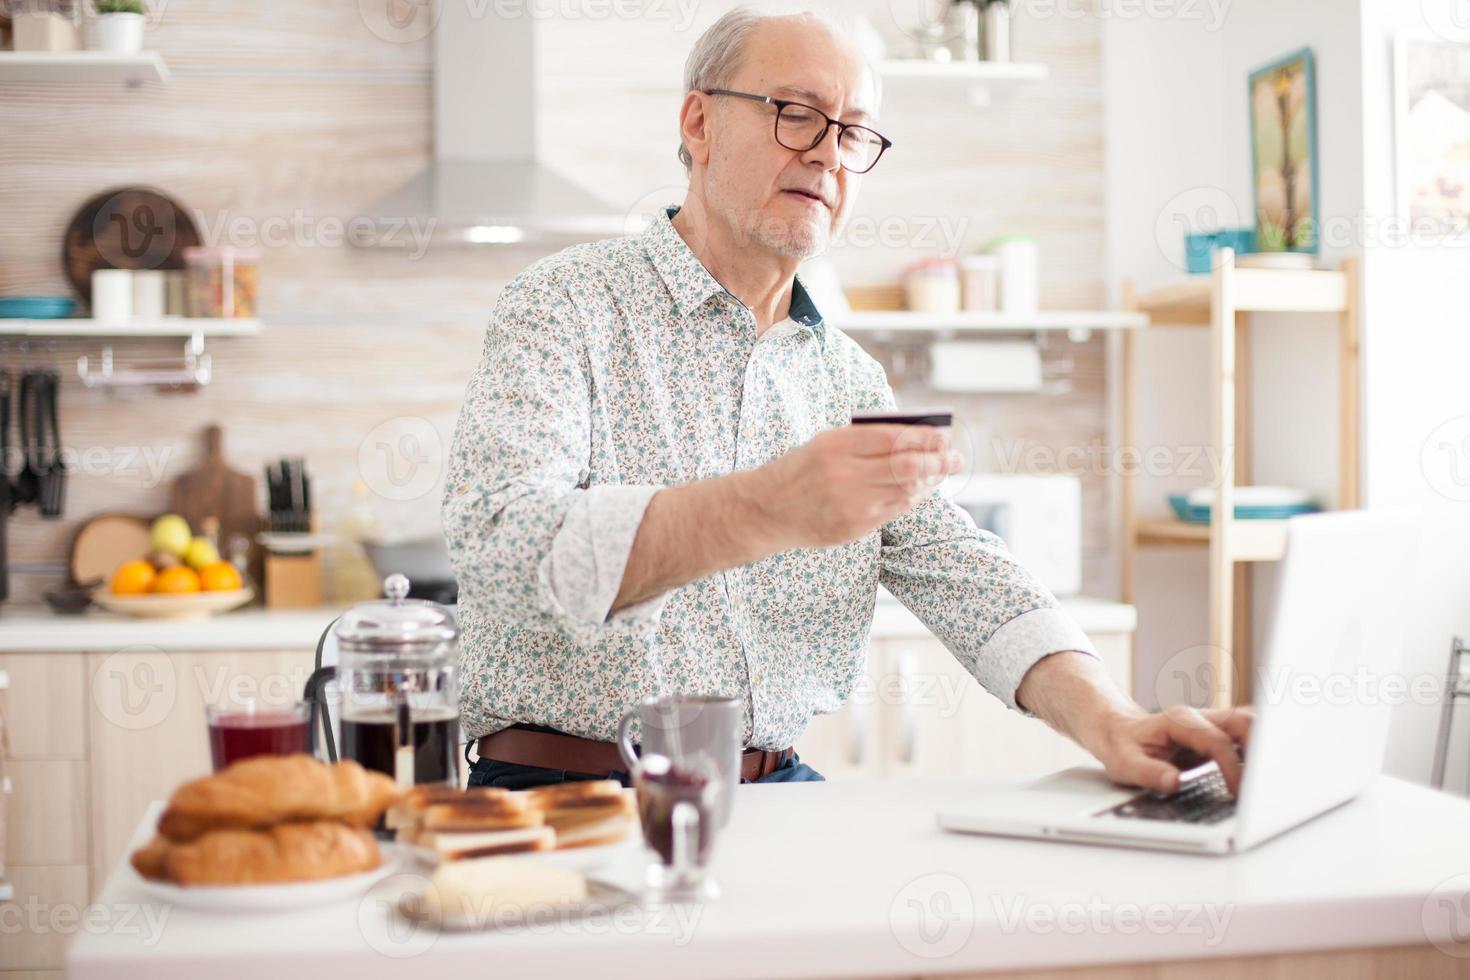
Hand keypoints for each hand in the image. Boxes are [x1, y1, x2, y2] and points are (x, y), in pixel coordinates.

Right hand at [748, 424, 962, 549]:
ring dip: (929, 481)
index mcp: (836, 445)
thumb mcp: (825, 443)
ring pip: (906, 491)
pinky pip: (894, 511)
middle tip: (953, 456)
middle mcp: (845, 475)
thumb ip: (864, 439)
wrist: (765, 509)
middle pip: (907, 466)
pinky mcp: (854, 527)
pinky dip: (912, 498)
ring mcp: (851, 504)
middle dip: (937, 460)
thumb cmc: (801, 470)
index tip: (944, 434)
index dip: (925, 437)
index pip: (894, 438)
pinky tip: (919, 490)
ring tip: (940, 472)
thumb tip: (914, 437)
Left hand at [1093, 704, 1253, 796]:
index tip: (1238, 793)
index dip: (1231, 767)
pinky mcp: (1218, 734)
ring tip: (1269, 780)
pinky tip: (1263, 773)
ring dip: (1265, 747)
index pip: (1216, 741)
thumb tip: (1175, 782)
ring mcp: (1212, 724)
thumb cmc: (1121, 745)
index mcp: (1179, 721)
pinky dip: (1260, 750)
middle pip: (1244, 721)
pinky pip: (1247, 735)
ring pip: (1250, 723)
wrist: (1117, 728)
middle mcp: (1200, 718)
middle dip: (1261, 750)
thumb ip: (1148, 773)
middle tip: (1264, 787)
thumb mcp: (1124, 764)